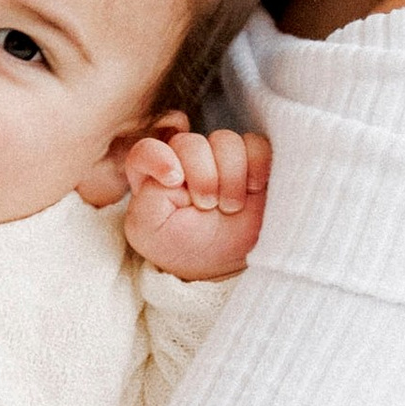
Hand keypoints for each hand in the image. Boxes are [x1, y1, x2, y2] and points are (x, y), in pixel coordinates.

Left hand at [121, 122, 271, 279]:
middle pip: (189, 142)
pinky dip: (257, 165)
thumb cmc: (186, 249)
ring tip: (231, 206)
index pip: (147, 149)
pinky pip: (255, 144)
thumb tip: (173, 166)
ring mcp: (219, 158)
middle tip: (208, 206)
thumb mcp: (149, 231)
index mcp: (154, 176)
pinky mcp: (252, 160)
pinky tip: (253, 189)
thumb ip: (147, 196)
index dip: (159, 158)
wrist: (230, 265)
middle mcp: (186, 161)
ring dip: (231, 175)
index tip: (174, 181)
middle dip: (203, 177)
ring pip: (225, 140)